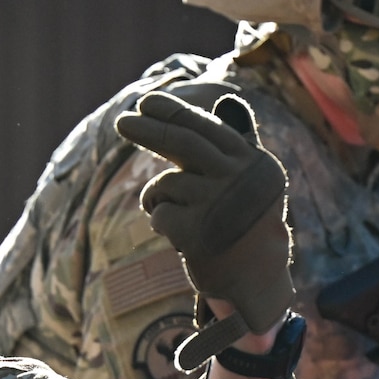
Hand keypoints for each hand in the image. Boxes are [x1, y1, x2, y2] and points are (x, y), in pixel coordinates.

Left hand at [117, 90, 292, 338]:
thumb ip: (240, 142)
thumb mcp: (253, 180)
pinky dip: (160, 221)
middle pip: (181, 143)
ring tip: (172, 214)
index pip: (206, 128)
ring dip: (158, 197)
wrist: (257, 279)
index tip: (145, 102)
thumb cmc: (249, 224)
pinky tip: (178, 235)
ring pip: (165, 184)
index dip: (173, 112)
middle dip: (147, 130)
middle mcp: (237, 178)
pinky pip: (159, 213)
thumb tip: (228, 98)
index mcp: (252, 162)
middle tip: (121, 122)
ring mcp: (216, 204)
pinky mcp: (195, 231)